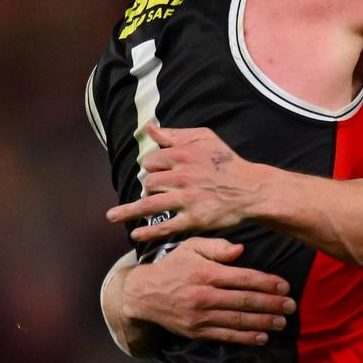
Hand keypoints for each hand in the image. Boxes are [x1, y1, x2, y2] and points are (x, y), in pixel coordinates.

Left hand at [107, 124, 263, 243]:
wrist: (250, 189)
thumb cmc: (226, 162)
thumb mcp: (205, 139)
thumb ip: (176, 134)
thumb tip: (150, 128)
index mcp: (183, 155)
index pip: (151, 160)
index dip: (151, 166)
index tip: (155, 171)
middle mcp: (182, 177)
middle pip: (149, 182)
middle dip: (148, 186)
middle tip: (155, 190)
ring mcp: (187, 200)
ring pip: (150, 204)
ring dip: (128, 211)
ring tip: (112, 216)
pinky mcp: (193, 220)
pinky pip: (165, 227)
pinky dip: (148, 232)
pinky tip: (135, 234)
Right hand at [118, 237, 294, 345]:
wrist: (144, 295)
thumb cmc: (173, 266)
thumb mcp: (191, 247)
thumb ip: (217, 247)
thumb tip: (241, 250)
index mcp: (206, 273)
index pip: (242, 278)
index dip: (266, 283)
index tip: (285, 286)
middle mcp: (204, 295)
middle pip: (244, 300)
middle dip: (271, 304)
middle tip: (291, 306)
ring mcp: (200, 316)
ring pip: (238, 320)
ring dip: (263, 322)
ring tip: (282, 322)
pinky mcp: (196, 332)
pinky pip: (225, 336)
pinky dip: (245, 337)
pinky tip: (262, 337)